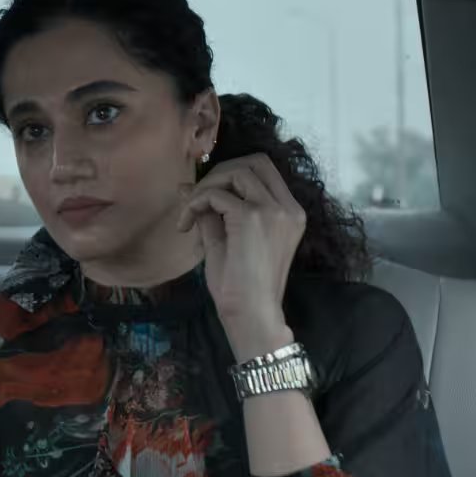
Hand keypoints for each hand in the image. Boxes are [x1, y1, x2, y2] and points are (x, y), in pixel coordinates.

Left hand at [177, 153, 305, 360]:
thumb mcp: (224, 241)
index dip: (230, 174)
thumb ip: (211, 211)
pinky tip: (185, 226)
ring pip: (234, 172)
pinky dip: (195, 204)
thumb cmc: (240, 287)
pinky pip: (216, 194)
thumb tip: (187, 187)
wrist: (251, 315)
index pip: (263, 170)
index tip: (206, 198)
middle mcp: (288, 206)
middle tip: (196, 199)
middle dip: (219, 173)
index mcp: (289, 212)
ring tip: (189, 215)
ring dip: (205, 188)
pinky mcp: (253, 217)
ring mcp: (273, 210)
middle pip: (253, 161)